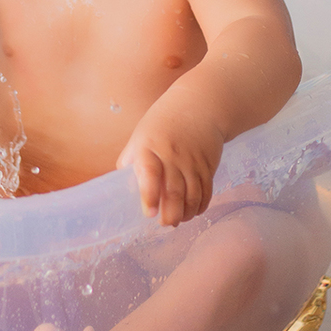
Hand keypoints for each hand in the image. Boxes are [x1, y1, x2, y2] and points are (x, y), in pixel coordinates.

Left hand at [115, 109, 223, 226]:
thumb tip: (122, 188)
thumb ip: (131, 161)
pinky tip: (193, 211)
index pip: (149, 173)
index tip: (149, 213)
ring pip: (193, 195)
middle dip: (171, 214)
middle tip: (165, 223)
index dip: (149, 195)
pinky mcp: (208, 166)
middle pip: (174, 191)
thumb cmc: (162, 124)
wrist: (199, 106)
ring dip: (186, 213)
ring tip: (178, 220)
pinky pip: (206, 191)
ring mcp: (193, 162)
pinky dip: (200, 205)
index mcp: (149, 147)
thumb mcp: (140, 137)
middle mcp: (173, 155)